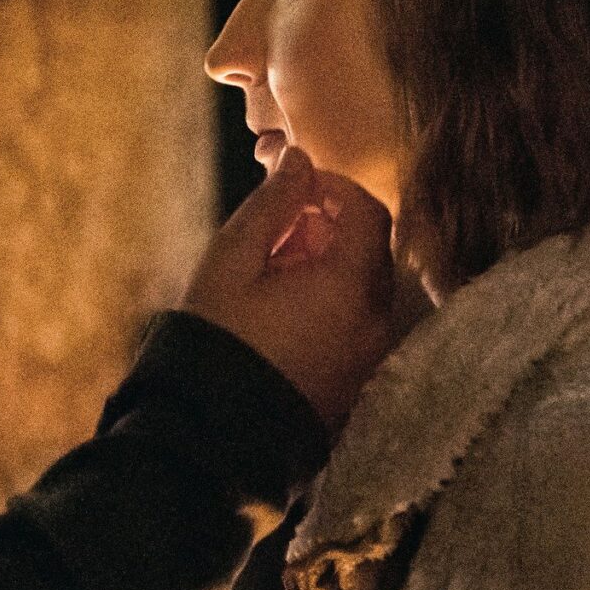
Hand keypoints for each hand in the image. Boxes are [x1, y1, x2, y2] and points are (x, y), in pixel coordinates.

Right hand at [179, 146, 397, 431]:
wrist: (213, 430)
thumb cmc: (218, 338)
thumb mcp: (232, 260)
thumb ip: (271, 204)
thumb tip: (300, 158)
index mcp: (350, 284)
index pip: (368, 211)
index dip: (335, 188)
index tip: (296, 188)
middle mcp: (376, 319)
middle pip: (370, 250)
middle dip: (330, 229)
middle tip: (276, 234)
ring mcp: (371, 354)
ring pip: (365, 289)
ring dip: (330, 268)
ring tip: (274, 278)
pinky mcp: (359, 380)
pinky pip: (358, 324)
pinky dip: (333, 305)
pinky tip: (285, 314)